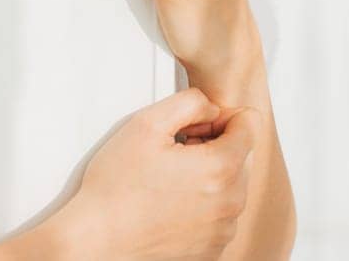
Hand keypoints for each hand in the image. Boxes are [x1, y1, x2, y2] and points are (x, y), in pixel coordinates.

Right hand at [55, 87, 261, 259]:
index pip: (250, 124)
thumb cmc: (116, 185)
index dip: (219, 117)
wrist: (98, 239)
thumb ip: (190, 102)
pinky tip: (172, 202)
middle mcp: (231, 203)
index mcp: (221, 168)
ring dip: (210, 175)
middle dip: (215, 145)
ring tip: (171, 178)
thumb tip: (212, 108)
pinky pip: (221, 213)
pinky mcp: (212, 249)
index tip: (191, 128)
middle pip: (242, 154)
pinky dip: (204, 203)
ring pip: (232, 185)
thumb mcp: (147, 123)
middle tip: (176, 151)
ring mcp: (223, 230)